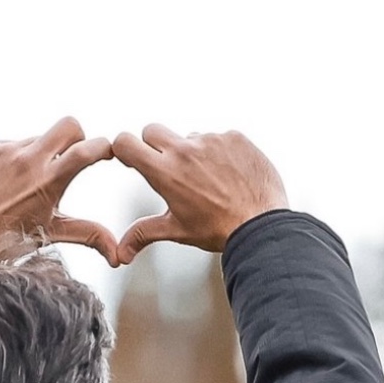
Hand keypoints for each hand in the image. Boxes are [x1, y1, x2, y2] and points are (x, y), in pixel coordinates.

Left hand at [0, 117, 119, 266]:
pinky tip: (4, 182)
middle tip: (69, 158)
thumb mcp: (51, 234)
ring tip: (25, 185)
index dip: (104, 147)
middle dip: (76, 138)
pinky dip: (14, 159)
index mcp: (48, 181)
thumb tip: (119, 255)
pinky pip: (12, 144)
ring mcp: (6, 150)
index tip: (107, 152)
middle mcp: (28, 160)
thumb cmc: (7, 240)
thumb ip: (89, 236)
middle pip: (69, 125)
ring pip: (38, 139)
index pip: (87, 150)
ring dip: (39, 155)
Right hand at [112, 125, 287, 263]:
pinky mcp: (234, 137)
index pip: (126, 142)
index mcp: (165, 172)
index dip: (124, 149)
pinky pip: (218, 138)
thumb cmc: (219, 229)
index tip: (131, 158)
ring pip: (189, 136)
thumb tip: (122, 251)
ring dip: (192, 152)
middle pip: (153, 131)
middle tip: (168, 168)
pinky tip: (229, 174)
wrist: (261, 225)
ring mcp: (211, 140)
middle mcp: (186, 150)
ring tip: (209, 180)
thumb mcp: (177, 231)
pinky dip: (219, 152)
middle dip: (154, 146)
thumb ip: (144, 234)